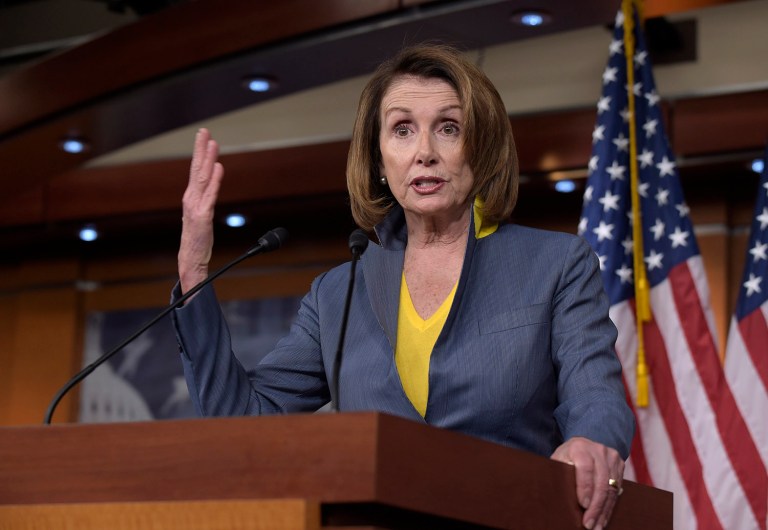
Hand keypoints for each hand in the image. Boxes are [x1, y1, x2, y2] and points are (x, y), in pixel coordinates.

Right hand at [178, 128, 223, 293]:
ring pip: (202, 178)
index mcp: (191, 197)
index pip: (195, 170)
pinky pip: (210, 195)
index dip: (199, 152)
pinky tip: (219, 167)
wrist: (191, 260)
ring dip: (208, 159)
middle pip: (196, 169)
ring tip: (212, 143)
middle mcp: (191, 198)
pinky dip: (215, 180)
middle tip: (204, 130)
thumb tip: (213, 180)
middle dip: (200, 149)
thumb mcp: (201, 216)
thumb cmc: (198, 240)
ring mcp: (196, 207)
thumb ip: (205, 199)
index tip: (204, 136)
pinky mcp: (203, 216)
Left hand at [551, 437, 624, 529]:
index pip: (585, 468)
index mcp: (579, 447)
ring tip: (597, 526)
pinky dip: (610, 506)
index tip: (583, 504)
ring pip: (611, 488)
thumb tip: (556, 497)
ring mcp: (611, 457)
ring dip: (604, 510)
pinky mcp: (620, 465)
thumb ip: (559, 474)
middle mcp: (598, 450)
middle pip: (601, 481)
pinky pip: (617, 489)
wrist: (583, 445)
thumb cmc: (567, 457)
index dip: (585, 487)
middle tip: (589, 524)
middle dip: (596, 506)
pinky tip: (604, 518)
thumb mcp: (558, 461)